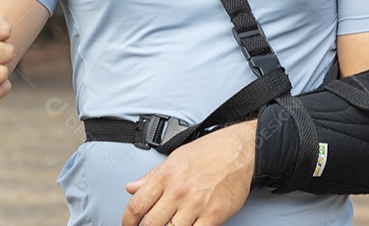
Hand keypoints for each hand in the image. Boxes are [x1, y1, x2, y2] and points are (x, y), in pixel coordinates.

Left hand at [121, 120, 255, 225]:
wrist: (241, 151)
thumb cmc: (211, 151)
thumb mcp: (175, 157)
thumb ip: (152, 176)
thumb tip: (132, 187)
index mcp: (166, 176)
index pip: (137, 205)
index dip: (128, 221)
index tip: (128, 225)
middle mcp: (178, 191)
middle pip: (151, 224)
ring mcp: (196, 205)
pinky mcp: (213, 216)